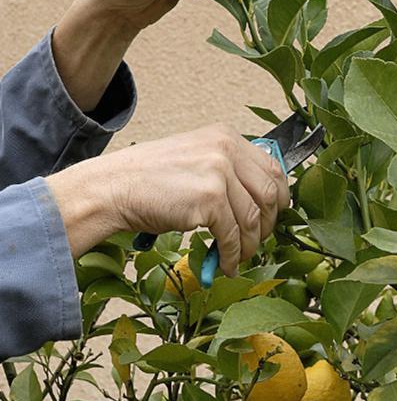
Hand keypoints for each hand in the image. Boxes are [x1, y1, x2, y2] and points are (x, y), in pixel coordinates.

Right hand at [47, 125, 289, 275]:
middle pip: (269, 194)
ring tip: (238, 257)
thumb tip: (255, 199)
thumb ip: (225, 169)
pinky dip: (231, 255)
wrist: (113, 187)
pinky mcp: (209, 199)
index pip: (272, 167)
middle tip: (257, 240)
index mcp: (225, 136)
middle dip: (267, 224)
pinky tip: (224, 264)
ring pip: (252, 219)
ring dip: (248, 245)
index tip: (274, 215)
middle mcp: (226, 149)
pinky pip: (232, 235)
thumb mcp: (193, 158)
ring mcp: (219, 173)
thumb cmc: (147, 179)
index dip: (279, 196)